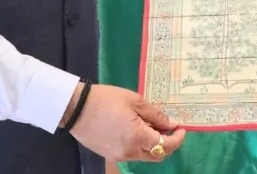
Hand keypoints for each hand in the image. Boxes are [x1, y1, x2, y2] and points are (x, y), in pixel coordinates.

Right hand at [67, 83, 185, 162]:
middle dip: (168, 144)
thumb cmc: (106, 99)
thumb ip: (155, 114)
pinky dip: (139, 146)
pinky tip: (136, 130)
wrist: (75, 108)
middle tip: (169, 129)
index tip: (181, 128)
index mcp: (137, 137)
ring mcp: (119, 156)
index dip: (177, 139)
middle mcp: (130, 152)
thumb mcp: (134, 101)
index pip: (165, 145)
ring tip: (151, 126)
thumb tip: (171, 123)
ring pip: (144, 156)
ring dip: (153, 145)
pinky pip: (131, 154)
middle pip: (157, 156)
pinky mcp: (110, 155)